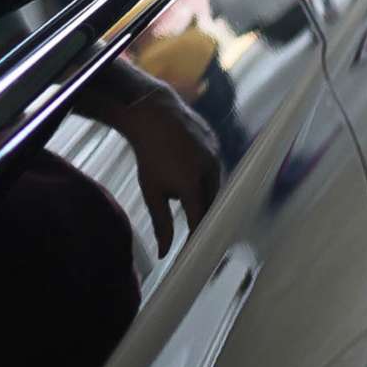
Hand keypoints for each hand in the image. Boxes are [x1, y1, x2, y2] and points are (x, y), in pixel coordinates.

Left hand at [106, 85, 223, 255]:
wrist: (153, 114)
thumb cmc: (149, 155)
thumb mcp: (151, 191)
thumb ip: (162, 224)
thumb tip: (165, 252)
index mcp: (192, 185)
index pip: (199, 220)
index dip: (196, 237)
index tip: (192, 249)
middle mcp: (209, 170)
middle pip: (211, 204)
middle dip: (203, 217)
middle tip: (194, 230)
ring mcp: (215, 154)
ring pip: (216, 185)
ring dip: (205, 196)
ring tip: (190, 199)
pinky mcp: (217, 143)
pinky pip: (216, 168)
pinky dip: (207, 177)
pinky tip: (193, 175)